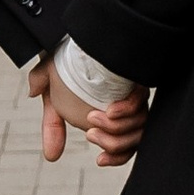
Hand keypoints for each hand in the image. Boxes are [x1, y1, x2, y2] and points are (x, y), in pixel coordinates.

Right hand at [26, 60, 147, 169]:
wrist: (69, 35)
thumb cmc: (64, 63)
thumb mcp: (53, 96)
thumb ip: (52, 124)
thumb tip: (51, 156)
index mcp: (113, 116)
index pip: (126, 146)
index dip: (116, 158)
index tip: (99, 160)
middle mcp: (130, 108)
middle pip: (135, 140)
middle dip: (114, 144)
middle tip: (90, 134)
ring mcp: (136, 94)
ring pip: (140, 125)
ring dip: (117, 129)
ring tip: (94, 118)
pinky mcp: (139, 79)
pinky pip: (142, 103)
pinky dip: (127, 111)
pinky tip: (111, 110)